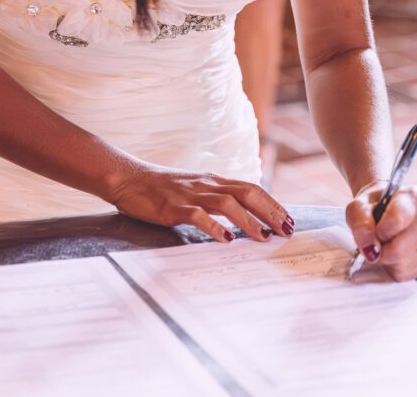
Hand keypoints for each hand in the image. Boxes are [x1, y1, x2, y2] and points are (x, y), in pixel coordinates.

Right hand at [109, 166, 293, 242]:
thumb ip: (214, 199)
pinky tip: (226, 238)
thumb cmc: (160, 188)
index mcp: (213, 180)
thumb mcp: (193, 189)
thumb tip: (239, 217)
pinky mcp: (173, 206)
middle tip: (286, 230)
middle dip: (270, 211)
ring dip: (249, 220)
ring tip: (263, 237)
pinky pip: (198, 215)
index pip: (251, 188)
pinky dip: (214, 226)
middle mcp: (206, 184)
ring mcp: (190, 194)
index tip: (289, 220)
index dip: (272, 204)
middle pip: (247, 193)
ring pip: (227, 203)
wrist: (128, 178)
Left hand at [345, 182, 416, 280]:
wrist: (386, 209)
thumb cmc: (373, 206)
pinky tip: (394, 253)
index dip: (379, 232)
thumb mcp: (358, 206)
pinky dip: (395, 268)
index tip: (374, 231)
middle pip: (400, 249)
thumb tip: (371, 251)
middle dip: (380, 250)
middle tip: (376, 240)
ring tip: (386, 244)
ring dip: (387, 260)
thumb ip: (361, 224)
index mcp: (412, 196)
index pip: (397, 220)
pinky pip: (409, 274)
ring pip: (404, 264)